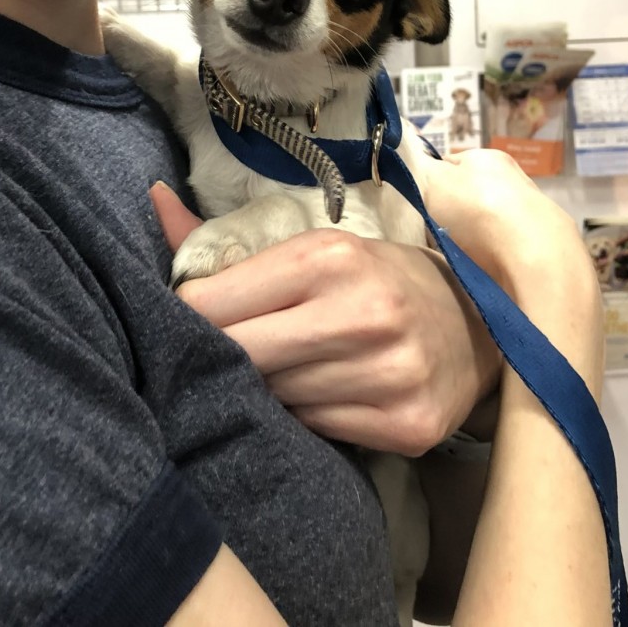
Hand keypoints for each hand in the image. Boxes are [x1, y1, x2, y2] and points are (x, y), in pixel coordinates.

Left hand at [150, 183, 500, 457]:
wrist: (478, 318)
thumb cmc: (373, 277)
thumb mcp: (311, 246)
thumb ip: (221, 242)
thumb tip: (149, 197)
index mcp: (327, 258)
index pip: (210, 303)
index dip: (189, 316)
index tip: (194, 319)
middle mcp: (360, 313)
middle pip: (237, 355)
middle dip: (221, 356)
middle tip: (227, 352)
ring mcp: (389, 373)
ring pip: (274, 399)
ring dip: (266, 389)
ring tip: (286, 369)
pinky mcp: (407, 424)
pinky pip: (317, 431)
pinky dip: (307, 417)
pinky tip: (322, 394)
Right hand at [421, 149, 602, 392]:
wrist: (535, 259)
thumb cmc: (478, 211)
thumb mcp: (432, 179)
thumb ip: (416, 170)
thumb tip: (409, 166)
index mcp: (488, 158)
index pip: (448, 164)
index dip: (427, 183)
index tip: (414, 205)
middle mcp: (512, 181)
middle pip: (467, 196)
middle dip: (449, 215)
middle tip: (429, 234)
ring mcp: (528, 217)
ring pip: (484, 226)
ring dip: (470, 239)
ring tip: (452, 258)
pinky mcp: (539, 251)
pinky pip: (501, 252)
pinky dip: (488, 260)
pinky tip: (477, 271)